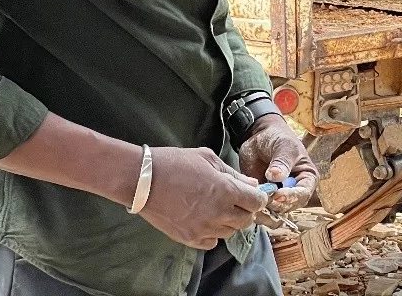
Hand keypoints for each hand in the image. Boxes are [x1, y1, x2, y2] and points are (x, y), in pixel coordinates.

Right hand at [140, 146, 267, 249]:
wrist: (142, 180)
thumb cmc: (175, 163)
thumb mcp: (208, 159)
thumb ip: (233, 173)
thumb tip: (251, 184)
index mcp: (226, 190)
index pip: (256, 202)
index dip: (258, 197)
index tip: (254, 194)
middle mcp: (218, 213)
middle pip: (246, 220)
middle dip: (246, 210)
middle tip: (236, 200)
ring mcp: (203, 228)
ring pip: (230, 232)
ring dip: (229, 222)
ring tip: (217, 208)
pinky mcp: (189, 239)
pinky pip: (211, 242)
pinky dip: (213, 234)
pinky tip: (205, 220)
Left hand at [238, 114, 317, 213]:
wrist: (259, 137)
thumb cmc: (277, 138)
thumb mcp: (283, 146)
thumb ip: (282, 161)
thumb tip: (276, 176)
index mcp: (306, 178)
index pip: (303, 193)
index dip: (292, 197)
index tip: (279, 194)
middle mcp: (294, 190)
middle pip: (289, 206)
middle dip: (277, 204)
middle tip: (265, 196)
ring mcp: (278, 195)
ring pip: (275, 211)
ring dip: (265, 208)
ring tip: (255, 199)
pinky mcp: (264, 197)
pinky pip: (261, 209)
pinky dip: (255, 208)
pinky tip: (248, 201)